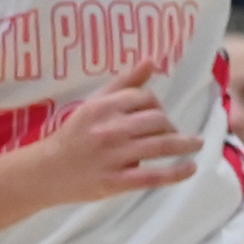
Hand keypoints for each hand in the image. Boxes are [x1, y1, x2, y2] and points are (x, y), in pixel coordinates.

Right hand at [36, 62, 200, 203]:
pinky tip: (191, 168)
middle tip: (172, 133)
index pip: (145, 98)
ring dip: (186, 144)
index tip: (158, 114)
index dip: (157, 105)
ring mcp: (114, 156)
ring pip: (161, 145)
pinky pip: (155, 176)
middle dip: (170, 126)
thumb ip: (124, 84)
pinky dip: (178, 172)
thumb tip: (152, 61)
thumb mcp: (94, 104)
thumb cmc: (74, 135)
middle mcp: (109, 129)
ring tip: (197, 144)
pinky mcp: (117, 181)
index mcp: (102, 107)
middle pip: (158, 120)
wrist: (46, 171)